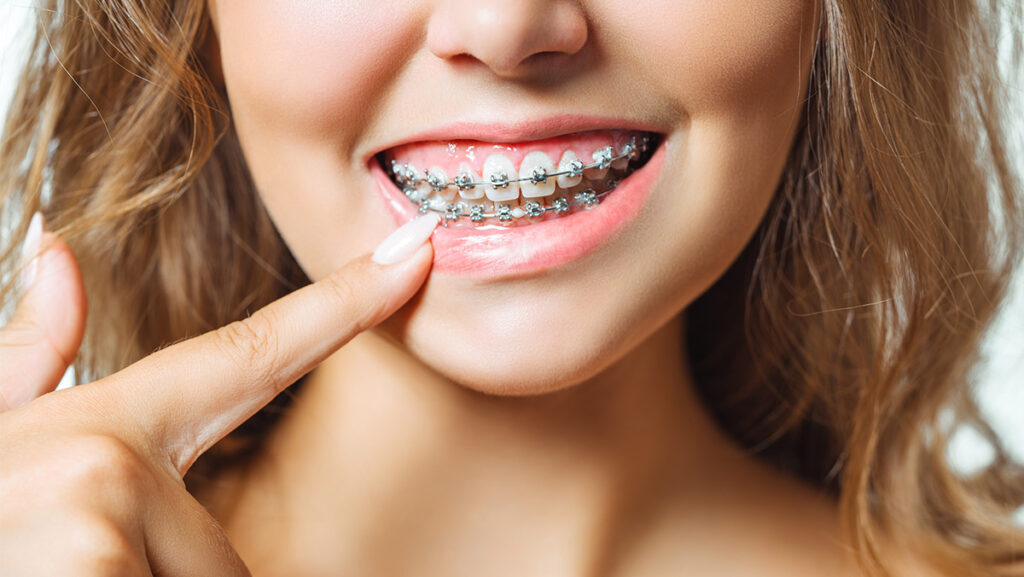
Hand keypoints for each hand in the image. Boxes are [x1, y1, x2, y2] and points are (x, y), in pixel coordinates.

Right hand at [0, 213, 438, 574]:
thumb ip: (26, 360)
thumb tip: (55, 245)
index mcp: (98, 426)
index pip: (249, 352)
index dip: (343, 303)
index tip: (415, 252)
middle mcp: (97, 465)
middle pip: (223, 560)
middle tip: (93, 566)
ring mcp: (88, 527)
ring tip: (74, 567)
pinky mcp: (86, 568)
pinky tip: (68, 575)